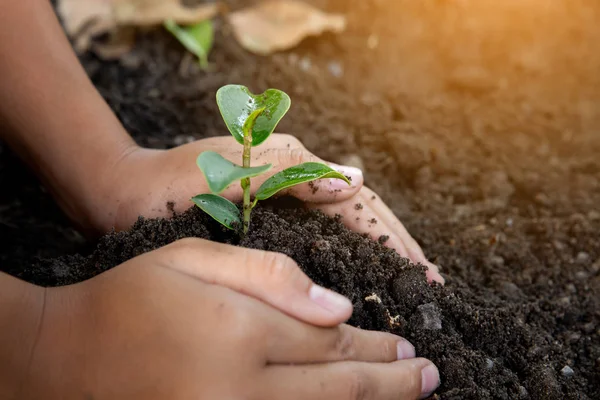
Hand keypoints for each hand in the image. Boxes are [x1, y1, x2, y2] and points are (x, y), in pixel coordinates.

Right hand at [22, 238, 439, 398]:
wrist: (64, 359)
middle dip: (390, 382)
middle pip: (337, 387)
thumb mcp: (193, 259)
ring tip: (408, 397)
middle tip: (428, 377)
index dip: (375, 346)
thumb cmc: (130, 297)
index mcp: (239, 330)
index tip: (409, 347)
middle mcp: (241, 385)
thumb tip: (338, 306)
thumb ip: (268, 276)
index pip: (329, 341)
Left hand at [98, 135, 442, 283]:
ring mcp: (282, 211)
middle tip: (432, 288)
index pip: (360, 204)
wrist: (124, 194)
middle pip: (360, 221)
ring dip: (376, 262)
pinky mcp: (264, 232)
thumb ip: (290, 169)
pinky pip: (315, 251)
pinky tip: (354, 290)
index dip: (396, 239)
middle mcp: (296, 188)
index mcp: (295, 168)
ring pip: (341, 237)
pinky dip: (341, 269)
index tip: (427, 273)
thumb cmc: (173, 180)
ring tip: (408, 292)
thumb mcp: (232, 166)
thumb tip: (353, 181)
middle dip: (397, 251)